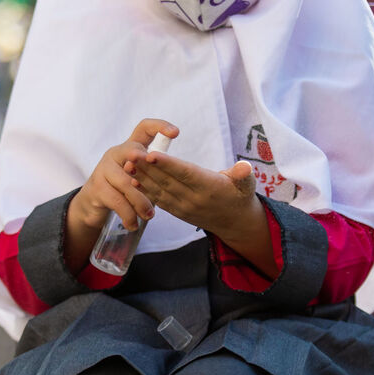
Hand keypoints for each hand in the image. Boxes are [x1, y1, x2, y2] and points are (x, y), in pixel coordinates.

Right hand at [70, 119, 178, 232]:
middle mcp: (115, 153)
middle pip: (133, 151)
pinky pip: (117, 201)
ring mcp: (104, 169)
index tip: (176, 132)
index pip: (144, 128)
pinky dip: (128, 215)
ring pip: (127, 182)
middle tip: (157, 175)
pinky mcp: (97, 188)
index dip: (159, 126)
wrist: (92, 204)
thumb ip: (152, 172)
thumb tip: (177, 178)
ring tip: (150, 215)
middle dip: (145, 162)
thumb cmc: (123, 189)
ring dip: (141, 201)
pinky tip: (133, 224)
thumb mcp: (138, 176)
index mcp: (129, 147)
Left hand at [130, 154, 263, 242]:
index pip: (185, 174)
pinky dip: (144, 189)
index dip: (168, 164)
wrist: (234, 222)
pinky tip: (132, 179)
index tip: (151, 154)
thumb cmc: (240, 195)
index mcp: (210, 188)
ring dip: (141, 177)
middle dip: (147, 167)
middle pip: (167, 181)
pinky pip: (158, 199)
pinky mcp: (177, 211)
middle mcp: (194, 199)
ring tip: (127, 163)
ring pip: (159, 190)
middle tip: (130, 153)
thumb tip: (246, 167)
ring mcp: (183, 207)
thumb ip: (243, 174)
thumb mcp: (247, 184)